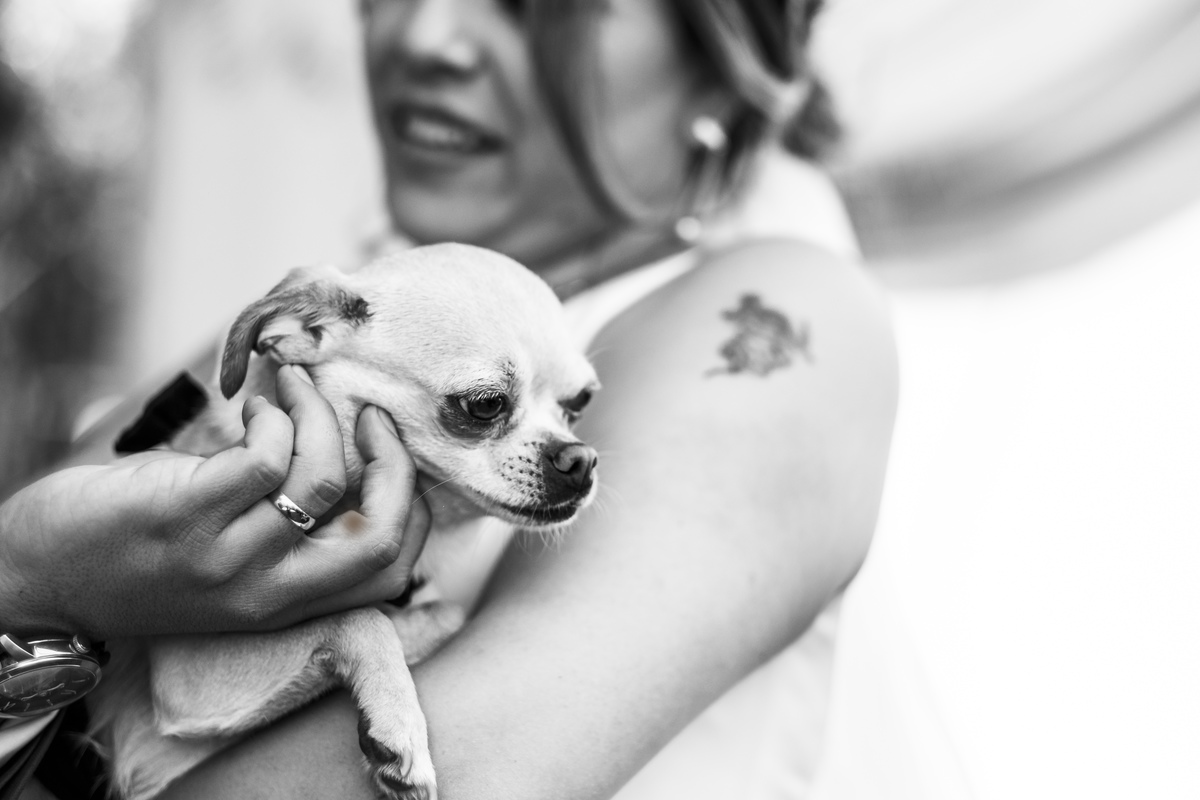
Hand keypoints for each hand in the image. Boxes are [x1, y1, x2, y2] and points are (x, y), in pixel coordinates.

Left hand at [0, 366, 429, 639]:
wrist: (37, 577)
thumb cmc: (137, 557)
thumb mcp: (229, 562)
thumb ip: (285, 523)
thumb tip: (340, 432)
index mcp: (285, 603)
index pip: (388, 572)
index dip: (412, 506)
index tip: (389, 451)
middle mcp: (266, 591)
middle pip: (377, 538)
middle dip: (393, 464)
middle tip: (371, 415)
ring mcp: (226, 558)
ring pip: (318, 477)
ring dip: (315, 413)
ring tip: (290, 388)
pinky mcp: (185, 516)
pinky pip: (262, 453)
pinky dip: (267, 415)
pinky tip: (248, 409)